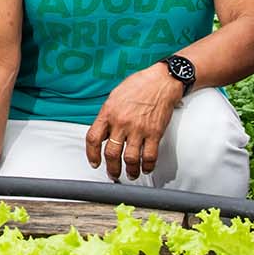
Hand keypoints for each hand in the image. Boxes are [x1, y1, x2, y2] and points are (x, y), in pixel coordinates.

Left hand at [83, 65, 185, 181]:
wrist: (162, 80)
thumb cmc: (139, 85)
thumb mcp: (115, 97)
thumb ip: (107, 115)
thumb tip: (103, 133)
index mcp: (108, 113)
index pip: (93, 138)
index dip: (91, 154)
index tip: (94, 162)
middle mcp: (121, 122)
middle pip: (111, 153)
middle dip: (111, 169)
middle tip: (113, 174)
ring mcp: (138, 129)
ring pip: (130, 159)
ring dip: (130, 171)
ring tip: (130, 174)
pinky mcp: (155, 133)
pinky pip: (150, 156)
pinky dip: (148, 166)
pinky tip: (146, 168)